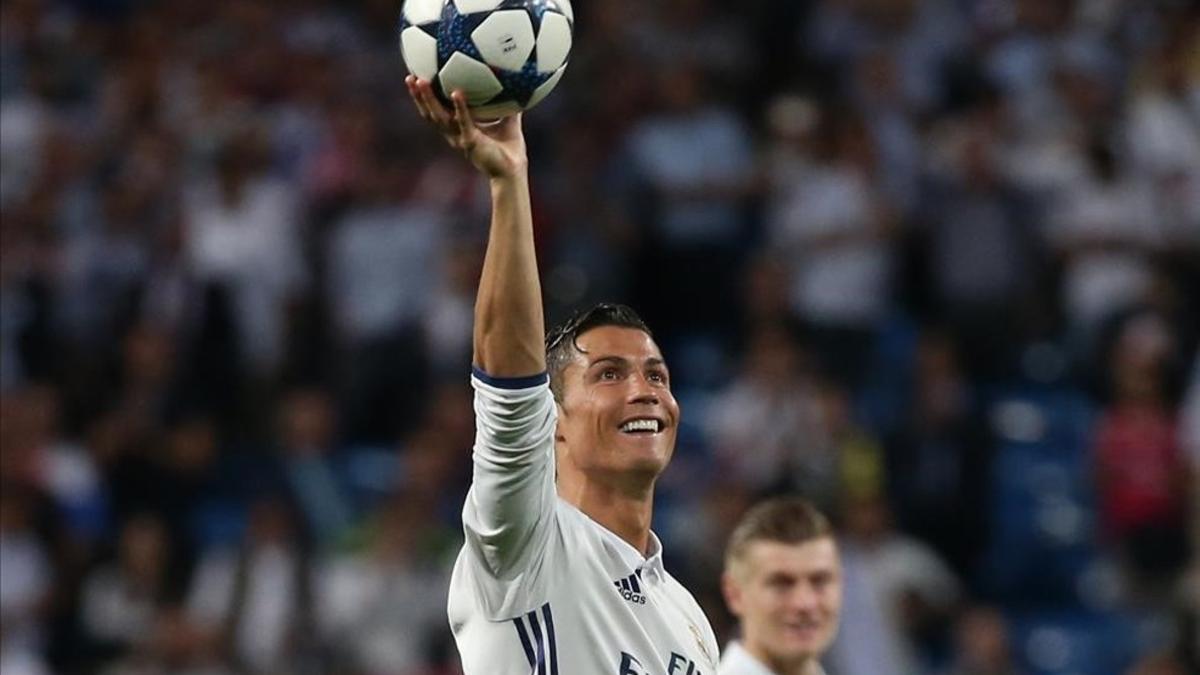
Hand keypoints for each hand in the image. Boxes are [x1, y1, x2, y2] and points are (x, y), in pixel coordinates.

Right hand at [406, 76, 526, 178]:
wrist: (513, 171)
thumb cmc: (510, 148)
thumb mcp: (508, 120)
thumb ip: (507, 103)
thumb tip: (514, 82)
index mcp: (458, 130)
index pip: (436, 112)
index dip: (425, 98)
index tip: (417, 79)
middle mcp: (454, 135)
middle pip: (429, 114)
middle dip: (418, 97)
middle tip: (410, 78)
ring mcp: (460, 139)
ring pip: (439, 117)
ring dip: (429, 99)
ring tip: (422, 81)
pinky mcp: (471, 142)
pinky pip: (463, 122)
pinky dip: (459, 107)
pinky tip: (456, 92)